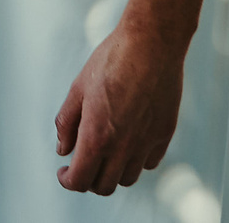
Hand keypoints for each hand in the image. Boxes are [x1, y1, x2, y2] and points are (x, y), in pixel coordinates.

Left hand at [53, 18, 187, 195]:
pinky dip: (135, 161)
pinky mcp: (164, 134)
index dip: (68, 180)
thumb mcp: (78, 87)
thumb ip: (67, 122)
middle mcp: (123, 146)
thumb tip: (63, 150)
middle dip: (88, 179)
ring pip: (128, 178)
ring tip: (105, 152)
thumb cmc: (111, 60)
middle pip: (104, 186)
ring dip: (113, 172)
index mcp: (97, 136)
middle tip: (82, 162)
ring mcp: (146, 142)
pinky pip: (148, 162)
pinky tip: (128, 141)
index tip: (64, 171)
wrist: (151, 42)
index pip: (80, 181)